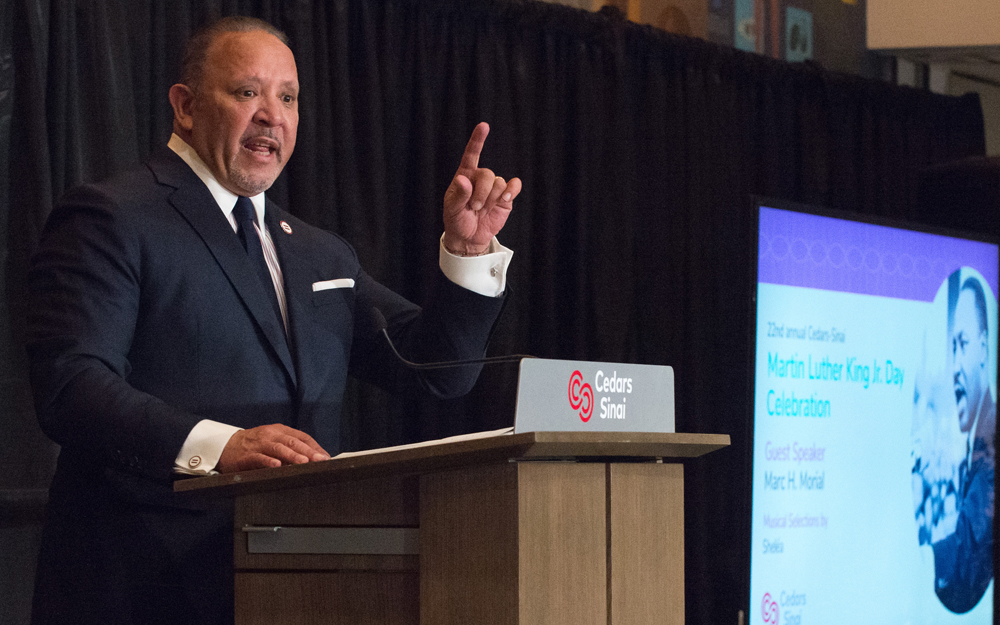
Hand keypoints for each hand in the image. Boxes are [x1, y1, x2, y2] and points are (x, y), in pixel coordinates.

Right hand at [217, 423, 329, 472]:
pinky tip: (277, 465)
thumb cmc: (254, 445)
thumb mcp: (273, 441)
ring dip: (292, 455)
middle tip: (320, 460)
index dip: (315, 447)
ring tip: (304, 462)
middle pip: (292, 441)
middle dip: (308, 451)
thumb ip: (290, 447)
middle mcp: (271, 435)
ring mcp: (259, 444)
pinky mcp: (247, 455)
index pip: (302, 437)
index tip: (326, 457)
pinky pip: (259, 458)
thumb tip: (312, 459)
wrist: (225, 446)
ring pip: (278, 448)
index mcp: (280, 431)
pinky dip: (268, 461)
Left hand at [442, 122, 521, 255]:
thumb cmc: (457, 220)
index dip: (477, 140)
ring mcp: (494, 188)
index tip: (483, 126)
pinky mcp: (505, 198)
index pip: (471, 154)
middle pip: (487, 174)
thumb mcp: (452, 209)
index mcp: (465, 176)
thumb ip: (458, 194)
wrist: (469, 238)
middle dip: (482, 193)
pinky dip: (511, 190)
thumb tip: (463, 179)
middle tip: (475, 207)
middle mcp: (480, 178)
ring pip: (499, 182)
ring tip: (483, 210)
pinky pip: (514, 186)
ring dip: (491, 198)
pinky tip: (505, 198)